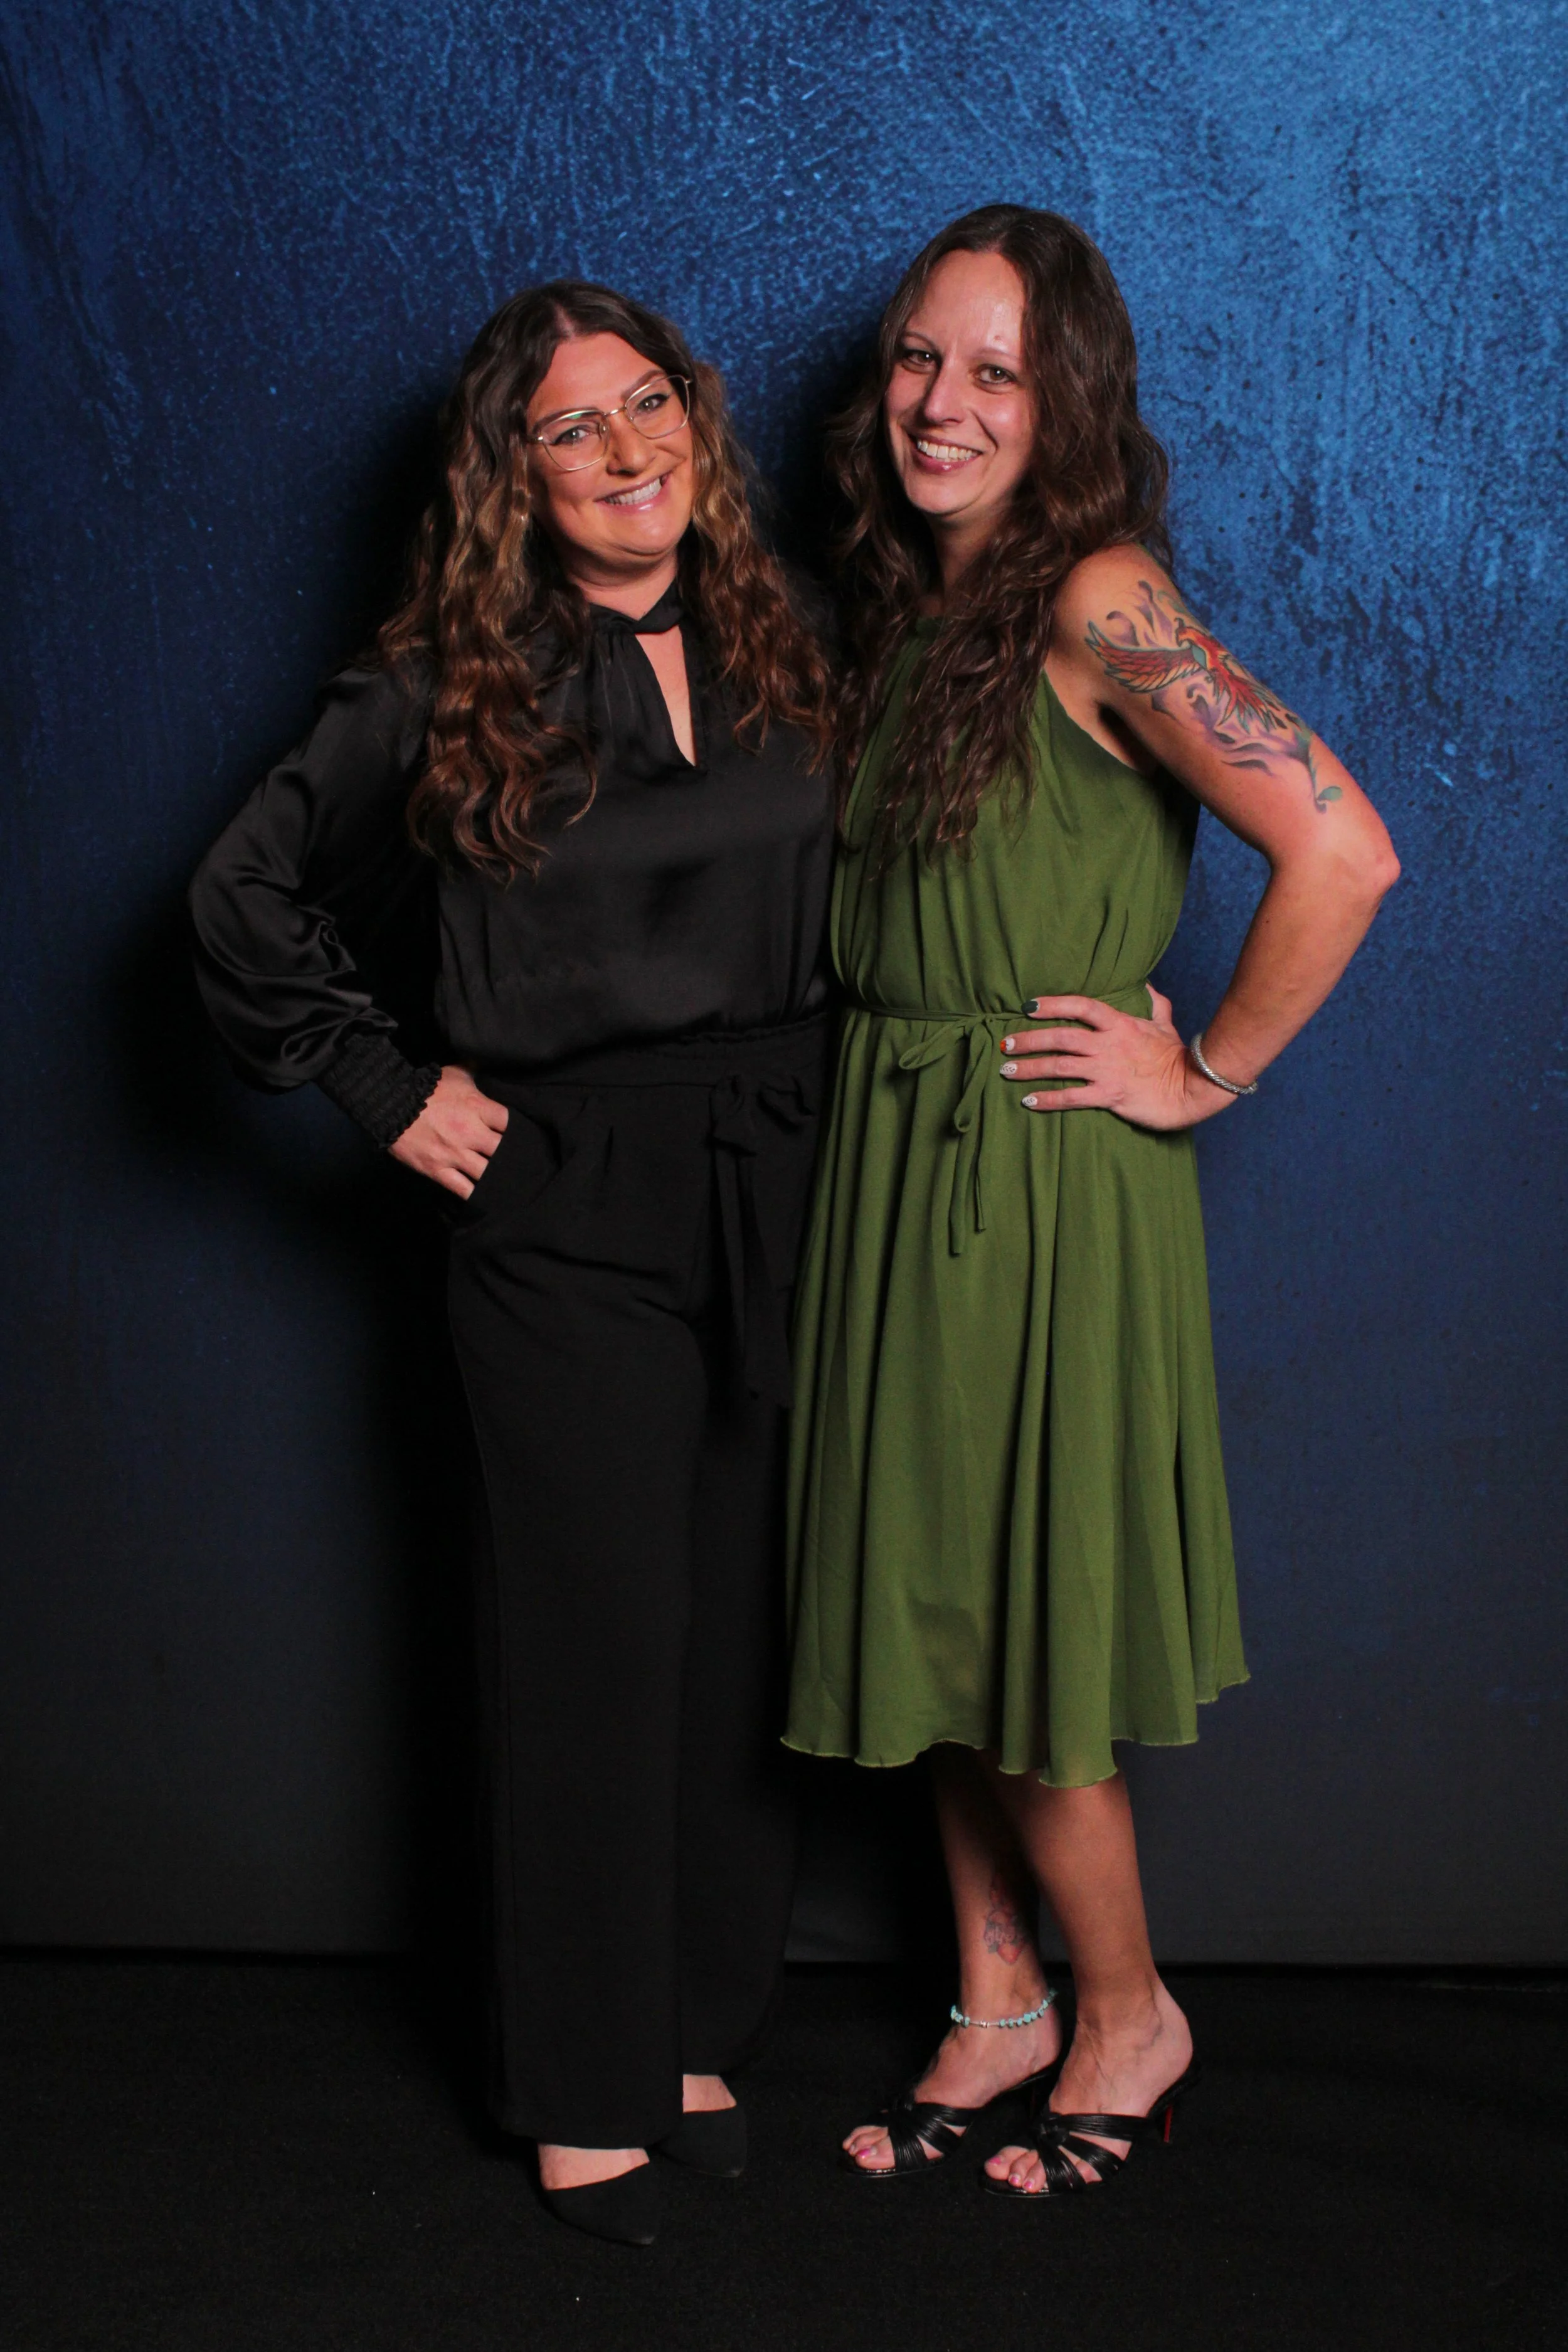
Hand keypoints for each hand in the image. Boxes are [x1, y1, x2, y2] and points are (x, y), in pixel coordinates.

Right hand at [388, 1065, 508, 1196]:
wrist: (389, 1103)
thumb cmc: (425, 1086)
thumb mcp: (455, 1073)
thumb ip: (476, 1072)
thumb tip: (489, 1063)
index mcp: (477, 1107)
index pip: (511, 1122)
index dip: (519, 1130)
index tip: (521, 1135)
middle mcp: (470, 1133)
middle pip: (503, 1151)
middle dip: (511, 1156)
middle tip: (517, 1161)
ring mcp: (454, 1154)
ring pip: (487, 1174)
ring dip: (496, 1178)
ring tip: (505, 1182)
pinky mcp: (437, 1169)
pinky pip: (463, 1189)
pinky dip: (475, 1195)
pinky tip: (485, 1197)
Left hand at [998, 987, 1227, 1131]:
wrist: (1193, 1088)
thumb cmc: (1177, 1057)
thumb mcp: (1165, 1024)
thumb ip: (1153, 1003)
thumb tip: (1146, 985)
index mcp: (1120, 1024)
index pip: (1081, 1006)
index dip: (1053, 1004)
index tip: (1028, 1006)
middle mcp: (1109, 1045)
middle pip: (1061, 1037)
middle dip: (1030, 1039)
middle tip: (1006, 1044)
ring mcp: (1107, 1070)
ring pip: (1060, 1066)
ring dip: (1030, 1068)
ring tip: (1007, 1070)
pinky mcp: (1109, 1096)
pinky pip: (1071, 1097)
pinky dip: (1048, 1099)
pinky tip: (1029, 1101)